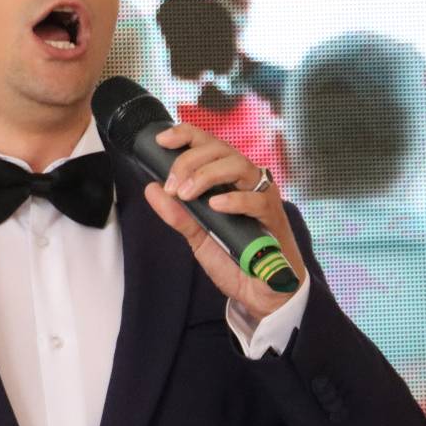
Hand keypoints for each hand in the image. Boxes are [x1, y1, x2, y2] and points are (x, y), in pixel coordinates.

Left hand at [142, 122, 307, 320]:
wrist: (258, 291)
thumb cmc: (233, 256)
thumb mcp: (197, 235)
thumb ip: (177, 214)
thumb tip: (151, 189)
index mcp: (226, 178)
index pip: (208, 144)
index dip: (186, 135)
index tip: (161, 140)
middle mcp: (245, 180)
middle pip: (220, 149)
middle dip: (189, 161)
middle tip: (172, 187)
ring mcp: (261, 194)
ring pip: (238, 164)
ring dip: (207, 175)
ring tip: (187, 195)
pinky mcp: (273, 215)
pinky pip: (257, 198)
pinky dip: (234, 199)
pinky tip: (215, 206)